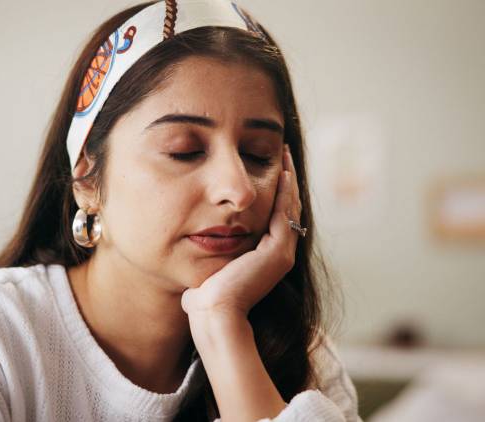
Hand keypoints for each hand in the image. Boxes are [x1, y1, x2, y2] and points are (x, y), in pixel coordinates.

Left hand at [181, 144, 302, 318]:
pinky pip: (285, 214)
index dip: (275, 190)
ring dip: (289, 179)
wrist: (212, 315)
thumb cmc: (203, 298)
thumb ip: (209, 258)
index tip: (268, 166)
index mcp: (266, 258)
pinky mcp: (277, 252)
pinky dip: (284, 192)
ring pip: (290, 207)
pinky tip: (282, 172)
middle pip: (288, 207)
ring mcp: (282, 254)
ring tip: (285, 154)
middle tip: (283, 151)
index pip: (276, 215)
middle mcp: (280, 254)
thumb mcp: (209, 269)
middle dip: (286, 178)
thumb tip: (194, 251)